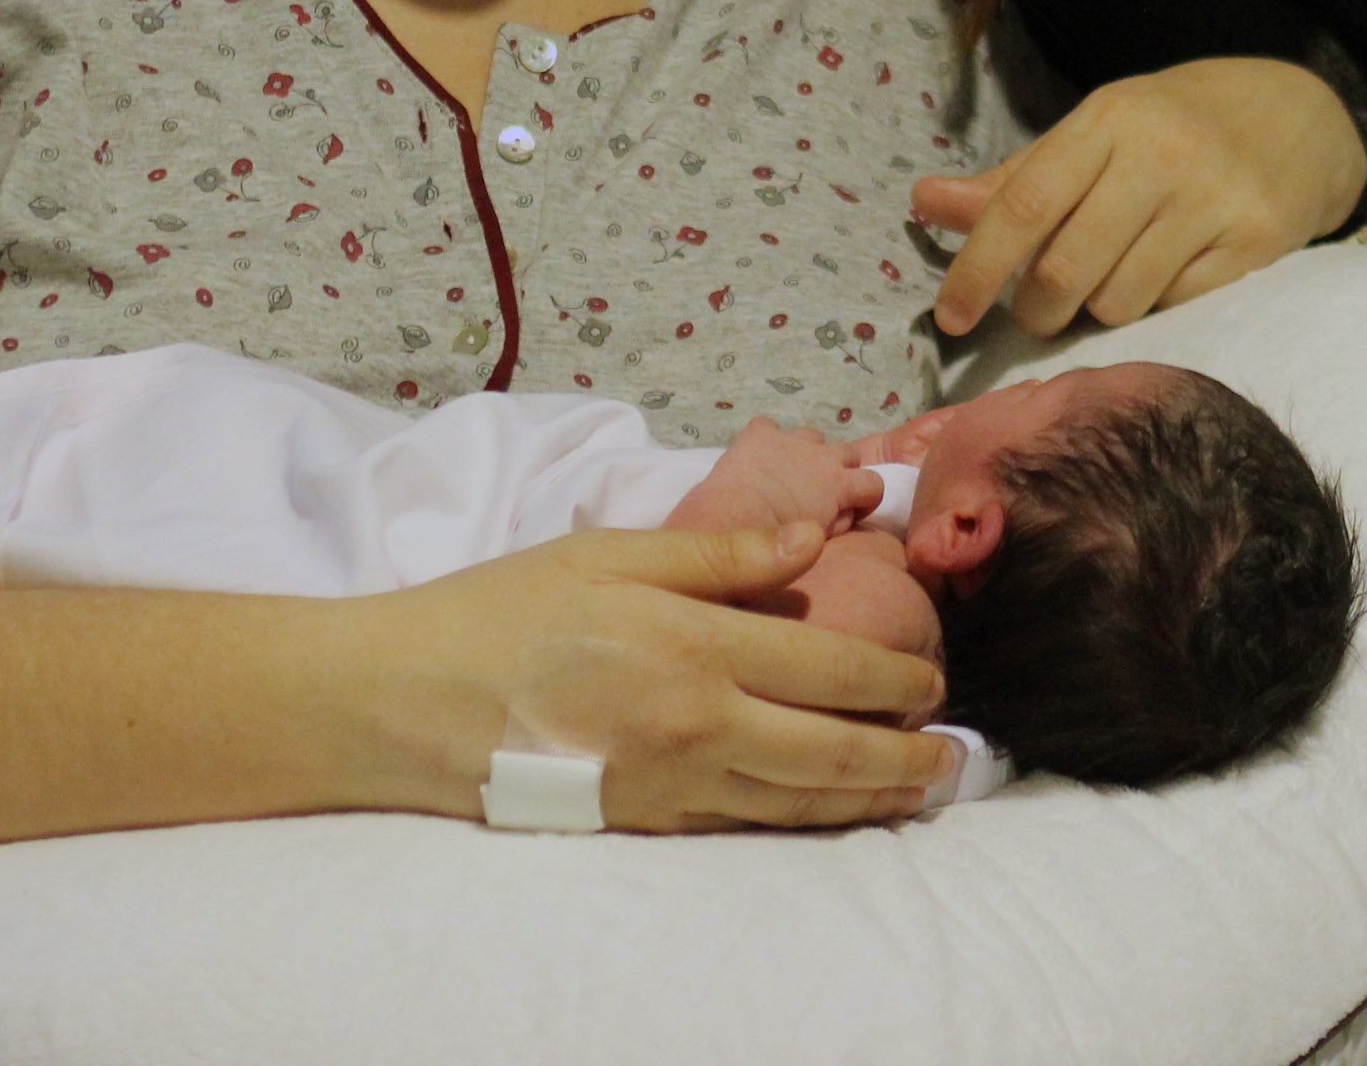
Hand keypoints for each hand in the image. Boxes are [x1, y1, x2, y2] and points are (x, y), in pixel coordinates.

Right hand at [375, 521, 954, 831]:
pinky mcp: (645, 822)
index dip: (895, 676)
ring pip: (799, 801)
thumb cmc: (505, 610)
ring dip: (871, 798)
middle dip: (906, 754)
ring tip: (921, 791)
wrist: (411, 700)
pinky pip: (745, 826)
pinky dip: (803, 821)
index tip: (934, 679)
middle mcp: (699, 723)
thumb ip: (719, 552)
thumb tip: (812, 540)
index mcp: (696, 644)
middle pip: (834, 751)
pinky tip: (831, 813)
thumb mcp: (611, 554)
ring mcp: (674, 784)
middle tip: (955, 754)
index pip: (830, 665)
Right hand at [666, 418, 881, 535]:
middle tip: (808, 492)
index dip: (777, 454)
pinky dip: (866, 499)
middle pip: (815, 439)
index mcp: (756, 438)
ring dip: (845, 475)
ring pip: (850, 454)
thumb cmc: (710, 511)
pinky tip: (852, 517)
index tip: (772, 477)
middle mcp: (792, 440)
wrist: (733, 521)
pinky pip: (871, 486)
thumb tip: (728, 504)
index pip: (771, 430)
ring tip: (838, 502)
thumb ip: (733, 486)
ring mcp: (820, 460)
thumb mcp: (713, 489)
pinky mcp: (841, 487)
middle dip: (815, 461)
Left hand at [911, 57, 1365, 336]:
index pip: (1024, 204)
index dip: (978, 269)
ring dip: (1099, 310)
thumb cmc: (1171, 130)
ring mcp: (1213, 198)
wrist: (1297, 117)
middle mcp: (1161, 153)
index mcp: (1107, 119)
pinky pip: (1177, 308)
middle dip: (1038, 310)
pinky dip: (1157, 308)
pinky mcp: (1257, 241)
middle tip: (1040, 311)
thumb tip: (923, 203)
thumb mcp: (1092, 136)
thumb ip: (1012, 182)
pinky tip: (1169, 274)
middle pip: (1066, 269)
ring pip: (1120, 302)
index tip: (949, 317)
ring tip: (1115, 279)